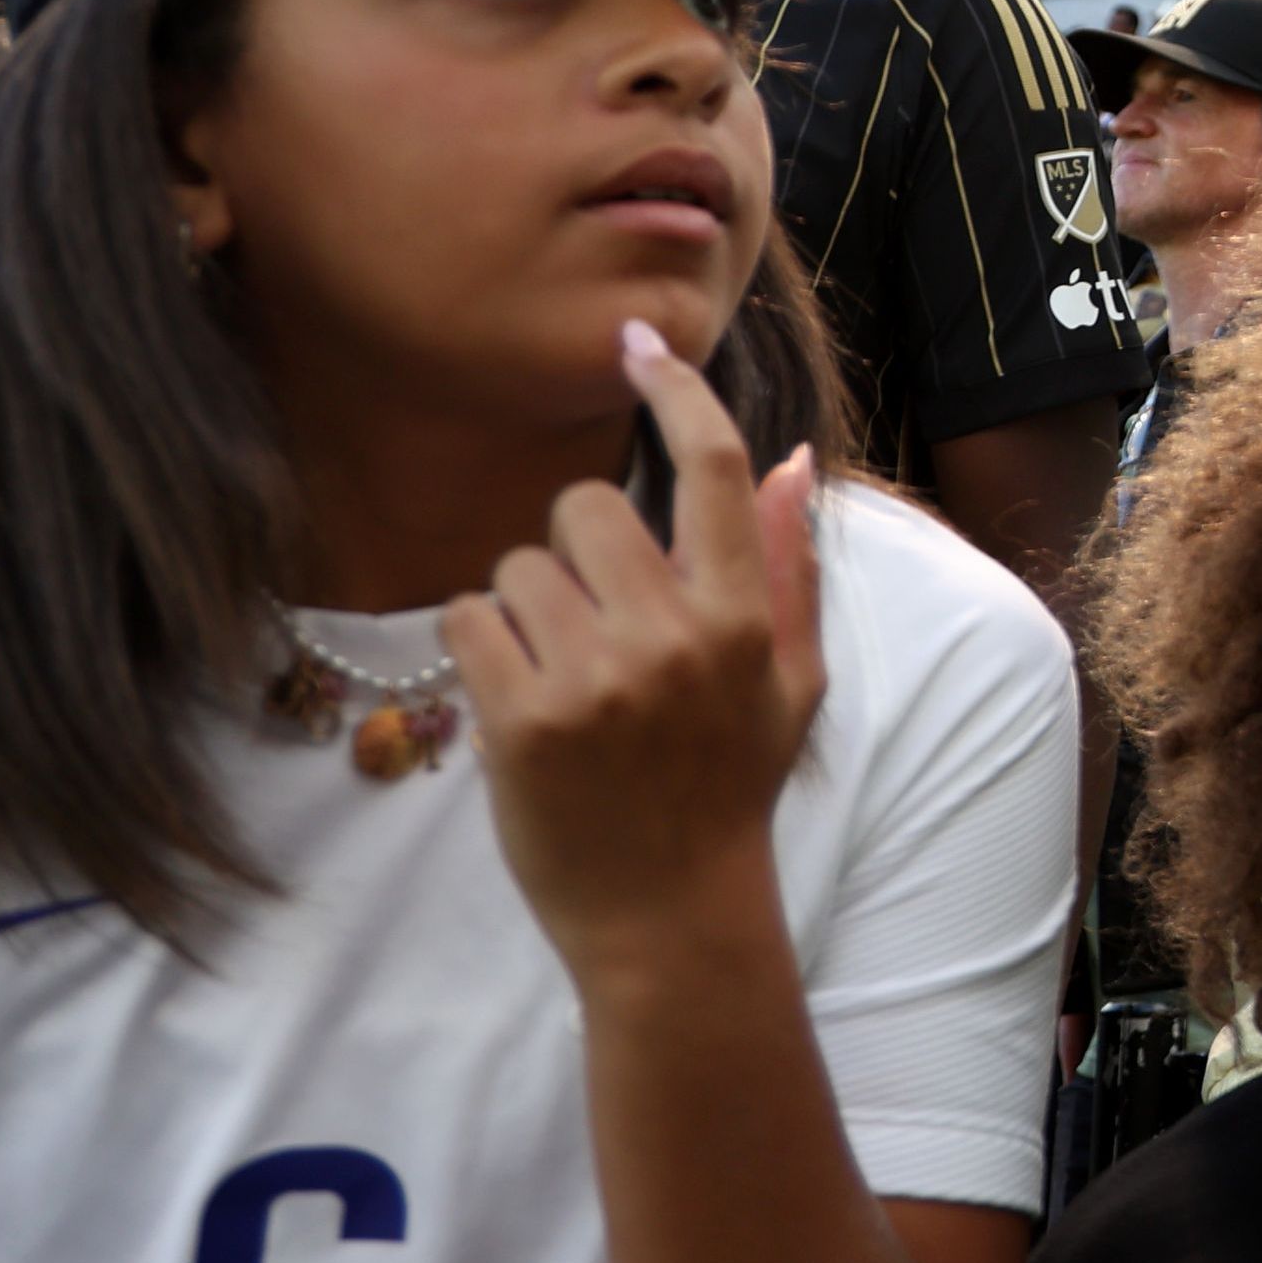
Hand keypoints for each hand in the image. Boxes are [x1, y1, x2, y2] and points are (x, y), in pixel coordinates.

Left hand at [443, 320, 825, 989]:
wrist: (670, 919)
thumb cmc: (727, 792)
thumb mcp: (789, 683)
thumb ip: (786, 569)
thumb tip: (793, 459)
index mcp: (744, 618)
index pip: (712, 470)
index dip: (674, 392)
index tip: (639, 343)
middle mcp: (676, 636)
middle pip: (587, 506)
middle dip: (576, 551)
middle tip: (593, 623)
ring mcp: (597, 677)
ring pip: (519, 563)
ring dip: (524, 606)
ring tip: (558, 677)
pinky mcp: (522, 717)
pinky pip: (468, 615)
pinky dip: (479, 647)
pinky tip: (516, 699)